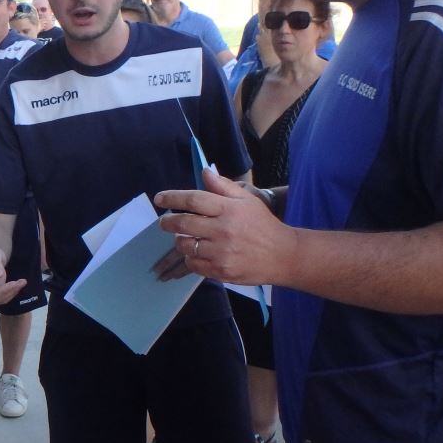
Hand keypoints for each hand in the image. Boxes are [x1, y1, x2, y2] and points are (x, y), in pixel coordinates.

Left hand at [155, 169, 298, 285]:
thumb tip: (205, 172)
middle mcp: (223, 230)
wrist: (284, 255)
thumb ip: (224, 186)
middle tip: (164, 222)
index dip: (172, 198)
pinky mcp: (221, 271)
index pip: (193, 200)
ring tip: (185, 238)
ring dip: (180, 241)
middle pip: (183, 224)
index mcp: (229, 209)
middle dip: (167, 222)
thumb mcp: (247, 200)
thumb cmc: (263, 225)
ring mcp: (221, 253)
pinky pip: (193, 264)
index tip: (159, 199)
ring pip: (185, 246)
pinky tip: (197, 253)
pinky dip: (191, 258)